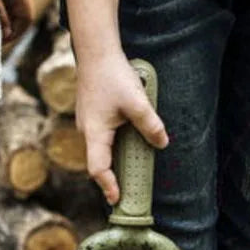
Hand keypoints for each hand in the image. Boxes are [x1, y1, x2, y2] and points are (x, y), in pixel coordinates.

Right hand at [75, 51, 168, 203]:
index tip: (117, 198)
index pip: (98, 168)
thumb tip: (163, 143)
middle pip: (98, 162)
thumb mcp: (136, 102)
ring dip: (113, 162)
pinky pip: (102, 138)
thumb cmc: (112, 75)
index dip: (108, 185)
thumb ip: (150, 125)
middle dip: (111, 179)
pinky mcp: (92, 115)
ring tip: (129, 173)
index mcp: (94, 133)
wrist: (96, 51)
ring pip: (100, 149)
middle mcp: (87, 131)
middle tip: (126, 193)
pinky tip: (127, 144)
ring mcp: (88, 123)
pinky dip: (113, 147)